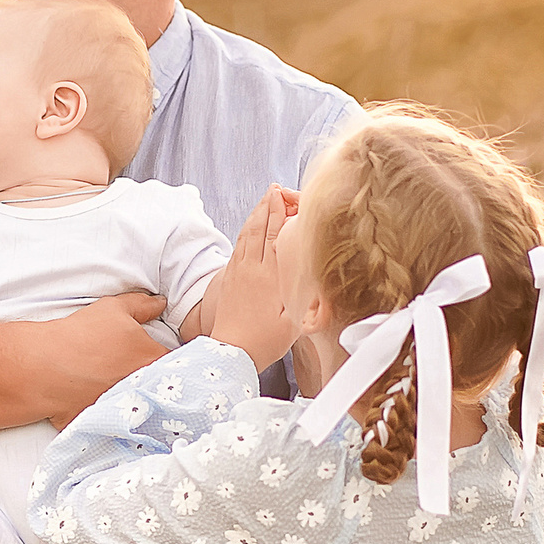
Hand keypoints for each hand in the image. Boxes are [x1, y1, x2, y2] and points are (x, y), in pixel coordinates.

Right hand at [34, 291, 170, 429]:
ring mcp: (128, 408)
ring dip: (141, 397)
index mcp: (153, 359)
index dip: (177, 358)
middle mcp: (146, 388)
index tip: (168, 356)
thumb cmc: (81, 335)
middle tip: (150, 371)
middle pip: (164, 385)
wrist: (43, 368)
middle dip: (161, 379)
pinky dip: (120, 415)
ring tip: (124, 387)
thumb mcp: (114, 309)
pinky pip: (121, 420)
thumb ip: (143, 305)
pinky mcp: (108, 423)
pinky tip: (111, 405)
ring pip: (145, 404)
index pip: (181, 361)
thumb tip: (161, 303)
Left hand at [210, 185, 298, 371]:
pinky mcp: (229, 280)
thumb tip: (314, 273)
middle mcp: (251, 269)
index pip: (274, 234)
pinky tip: (249, 229)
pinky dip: (245, 231)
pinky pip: (238, 246)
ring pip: (246, 235)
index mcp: (269, 276)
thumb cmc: (264, 341)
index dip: (278, 211)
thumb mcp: (295, 321)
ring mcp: (238, 272)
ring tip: (263, 201)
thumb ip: (305, 294)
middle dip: (266, 206)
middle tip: (274, 189)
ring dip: (255, 215)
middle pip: (258, 228)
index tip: (281, 194)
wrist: (230, 353)